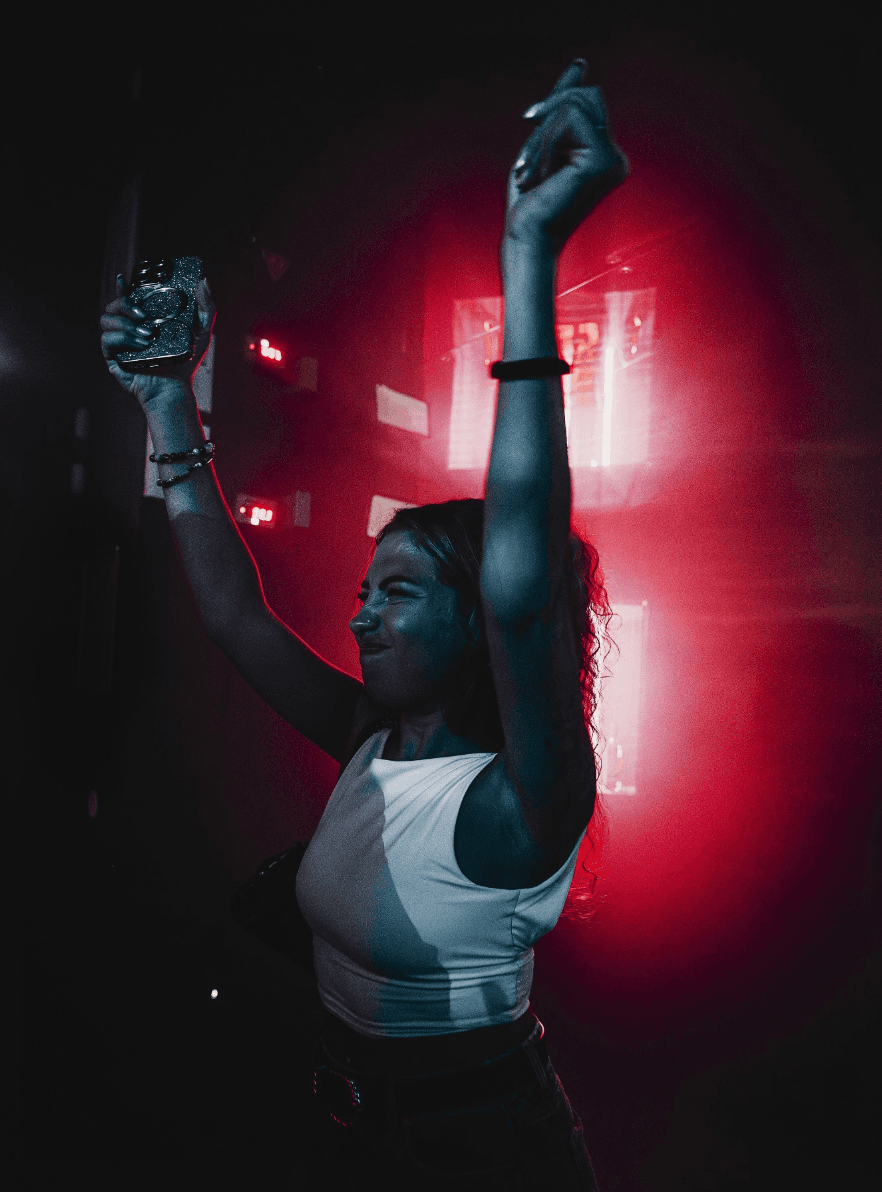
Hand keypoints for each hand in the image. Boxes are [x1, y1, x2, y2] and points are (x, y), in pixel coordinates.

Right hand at [100, 274, 215, 405]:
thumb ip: (205, 306)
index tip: (124, 281)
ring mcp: (119, 342)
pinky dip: (123, 339)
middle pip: (113, 305)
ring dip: (126, 324)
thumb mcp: (202, 332)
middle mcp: (129, 328)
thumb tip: (203, 280)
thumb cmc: (186, 363)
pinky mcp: (113, 357)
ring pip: (106, 319)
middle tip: (144, 315)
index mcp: (144, 319)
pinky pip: (106, 339)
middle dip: (126, 304)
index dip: (122, 287)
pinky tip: (141, 345)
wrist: (175, 389)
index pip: (127, 297)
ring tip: (147, 336)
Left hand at [504, 59, 627, 256]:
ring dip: (542, 134)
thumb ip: (563, 106)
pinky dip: (544, 141)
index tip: (532, 127)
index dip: (554, 105)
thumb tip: (580, 67)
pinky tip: (539, 173)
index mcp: (604, 155)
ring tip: (531, 171)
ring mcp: (612, 160)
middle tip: (528, 159)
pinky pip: (571, 117)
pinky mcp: (601, 161)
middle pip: (585, 96)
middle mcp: (615, 157)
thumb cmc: (529, 199)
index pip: (586, 99)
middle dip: (548, 118)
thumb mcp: (543, 140)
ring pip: (575, 105)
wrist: (526, 234)